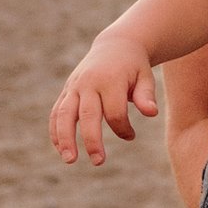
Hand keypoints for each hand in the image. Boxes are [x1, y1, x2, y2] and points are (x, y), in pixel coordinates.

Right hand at [48, 36, 157, 166]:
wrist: (116, 45)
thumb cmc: (135, 67)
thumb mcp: (146, 77)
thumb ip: (146, 95)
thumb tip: (151, 113)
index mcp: (111, 80)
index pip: (115, 112)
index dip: (123, 128)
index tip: (131, 136)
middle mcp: (89, 83)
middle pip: (87, 115)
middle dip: (92, 140)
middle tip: (98, 162)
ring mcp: (75, 86)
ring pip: (65, 114)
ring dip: (65, 138)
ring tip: (69, 160)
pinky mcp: (67, 90)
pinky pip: (57, 111)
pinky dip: (56, 130)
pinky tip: (60, 149)